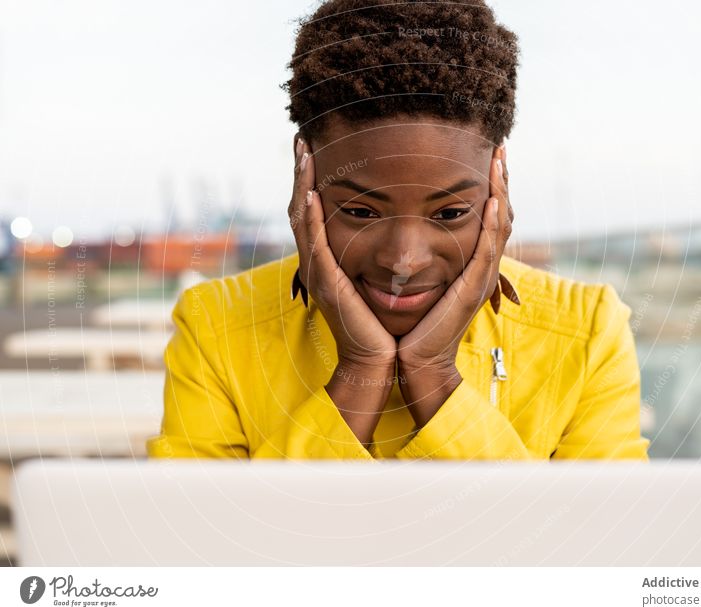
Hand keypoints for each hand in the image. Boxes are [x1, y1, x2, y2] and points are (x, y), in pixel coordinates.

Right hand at [288, 135, 397, 368]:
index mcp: (329, 262)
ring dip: (301, 185)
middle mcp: (318, 264)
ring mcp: (318, 274)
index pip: (314, 214)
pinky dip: (310, 217)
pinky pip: (314, 244)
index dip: (311, 183)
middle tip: (300, 141)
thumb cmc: (381, 326)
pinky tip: (311, 193)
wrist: (377, 361)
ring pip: (302, 221)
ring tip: (303, 153)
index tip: (314, 152)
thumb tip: (389, 237)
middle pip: (301, 210)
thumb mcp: (375, 285)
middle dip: (301, 174)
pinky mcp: (327, 284)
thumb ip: (374, 262)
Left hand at [396, 144, 513, 426]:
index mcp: (467, 266)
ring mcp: (480, 279)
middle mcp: (480, 269)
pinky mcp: (472, 290)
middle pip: (499, 215)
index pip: (484, 218)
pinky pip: (488, 250)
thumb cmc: (409, 325)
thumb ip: (417, 261)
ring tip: (501, 160)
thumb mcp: (416, 285)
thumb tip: (400, 236)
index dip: (489, 188)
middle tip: (500, 148)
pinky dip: (493, 222)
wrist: (413, 361)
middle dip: (501, 181)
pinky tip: (494, 198)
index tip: (485, 156)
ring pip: (499, 226)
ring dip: (502, 191)